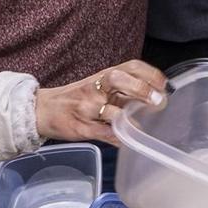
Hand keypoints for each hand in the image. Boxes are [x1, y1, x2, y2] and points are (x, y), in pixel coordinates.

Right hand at [34, 60, 166, 143]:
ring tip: (143, 127)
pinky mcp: (80, 127)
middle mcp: (94, 88)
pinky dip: (118, 138)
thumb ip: (123, 92)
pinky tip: (128, 142)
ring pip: (110, 110)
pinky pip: (103, 133)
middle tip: (158, 101)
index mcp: (102, 77)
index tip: (164, 84)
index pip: (129, 66)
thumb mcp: (99, 89)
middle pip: (117, 79)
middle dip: (140, 88)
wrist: (42, 110)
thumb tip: (156, 97)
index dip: (149, 73)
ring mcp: (86, 108)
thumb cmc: (76, 99)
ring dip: (130, 119)